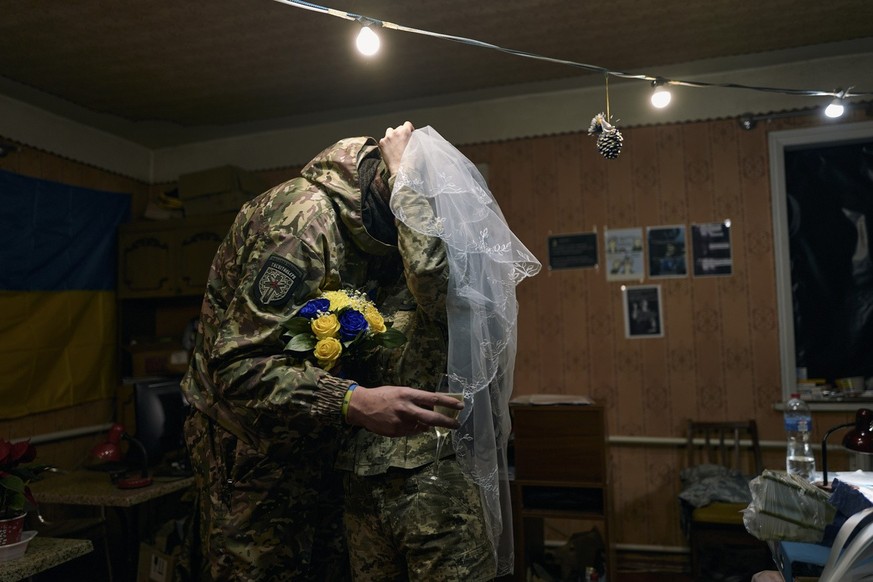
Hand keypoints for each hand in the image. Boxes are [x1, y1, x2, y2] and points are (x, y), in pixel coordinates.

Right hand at [345, 384, 462, 436]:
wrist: (362, 407)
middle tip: (457, 424)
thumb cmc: (382, 396)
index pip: (433, 398)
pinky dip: (412, 428)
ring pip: (421, 427)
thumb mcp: (400, 392)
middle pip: (432, 417)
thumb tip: (431, 409)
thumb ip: (415, 400)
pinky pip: (411, 432)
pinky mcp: (396, 432)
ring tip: (412, 417)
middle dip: (447, 422)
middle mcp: (407, 408)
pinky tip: (402, 422)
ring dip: (424, 424)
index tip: (460, 406)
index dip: (448, 402)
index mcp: (408, 394)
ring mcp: (402, 422)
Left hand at [379, 121, 414, 176]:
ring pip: (389, 132)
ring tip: (395, 145)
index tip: (409, 134)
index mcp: (405, 132)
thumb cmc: (411, 160)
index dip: (409, 129)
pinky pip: (384, 140)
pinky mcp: (382, 143)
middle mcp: (395, 132)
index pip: (407, 124)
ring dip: (392, 136)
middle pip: (398, 128)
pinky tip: (390, 150)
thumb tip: (412, 136)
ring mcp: (387, 137)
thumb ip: (414, 138)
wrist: (402, 170)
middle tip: (402, 143)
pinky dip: (386, 143)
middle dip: (400, 134)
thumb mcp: (417, 146)